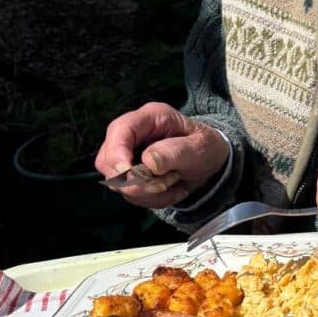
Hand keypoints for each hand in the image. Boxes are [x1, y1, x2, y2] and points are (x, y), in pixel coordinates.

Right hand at [95, 102, 229, 208]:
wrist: (209, 162)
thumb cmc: (205, 147)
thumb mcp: (200, 147)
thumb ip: (175, 152)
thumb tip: (148, 162)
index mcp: (150, 117)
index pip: (120, 130)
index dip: (118, 154)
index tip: (129, 174)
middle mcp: (133, 135)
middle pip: (108, 161)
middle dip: (136, 181)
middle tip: (167, 184)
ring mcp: (128, 155)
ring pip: (117, 183)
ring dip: (148, 192)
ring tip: (175, 182)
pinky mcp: (129, 175)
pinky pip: (129, 195)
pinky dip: (151, 199)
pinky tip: (171, 190)